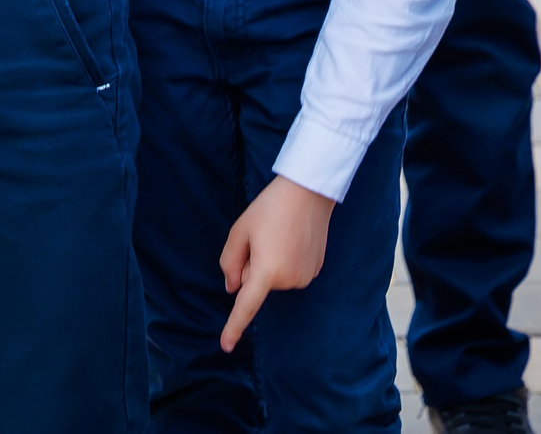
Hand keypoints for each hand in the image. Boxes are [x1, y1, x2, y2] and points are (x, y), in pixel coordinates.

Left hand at [218, 175, 333, 350]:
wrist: (308, 193)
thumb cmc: (270, 208)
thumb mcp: (240, 231)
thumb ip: (230, 262)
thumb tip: (232, 289)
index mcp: (267, 272)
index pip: (246, 306)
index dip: (234, 327)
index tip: (226, 346)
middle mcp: (288, 281)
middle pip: (257, 283)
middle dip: (253, 266)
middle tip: (262, 237)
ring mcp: (304, 278)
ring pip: (274, 279)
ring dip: (269, 263)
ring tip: (278, 235)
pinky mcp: (315, 272)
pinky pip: (290, 273)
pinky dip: (285, 260)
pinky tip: (292, 239)